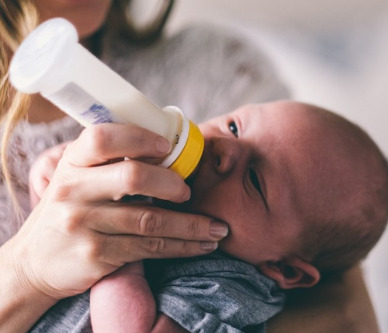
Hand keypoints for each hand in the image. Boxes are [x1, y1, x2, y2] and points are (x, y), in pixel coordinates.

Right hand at [5, 124, 226, 299]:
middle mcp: (74, 190)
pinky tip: (202, 245)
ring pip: (151, 219)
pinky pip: (150, 247)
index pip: (103, 138)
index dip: (140, 138)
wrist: (35, 262)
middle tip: (189, 192)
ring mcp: (84, 224)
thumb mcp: (77, 179)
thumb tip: (167, 146)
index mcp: (73, 163)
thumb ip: (109, 163)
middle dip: (172, 184)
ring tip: (218, 228)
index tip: (167, 147)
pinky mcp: (97, 254)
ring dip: (193, 225)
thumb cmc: (69, 211)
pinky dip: (183, 246)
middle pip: (134, 177)